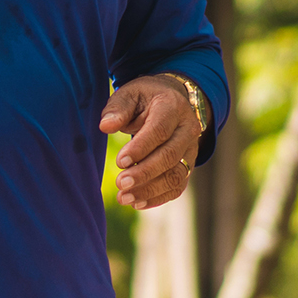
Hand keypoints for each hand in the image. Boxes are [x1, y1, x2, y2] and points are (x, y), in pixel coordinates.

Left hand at [98, 75, 202, 209]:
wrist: (172, 99)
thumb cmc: (145, 97)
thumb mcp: (129, 94)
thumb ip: (117, 109)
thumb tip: (105, 126)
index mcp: (172, 107)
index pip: (159, 130)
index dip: (140, 148)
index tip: (120, 161)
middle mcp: (187, 129)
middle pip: (170, 156)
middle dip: (144, 173)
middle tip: (120, 183)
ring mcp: (191, 149)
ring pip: (177, 175)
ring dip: (150, 190)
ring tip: (124, 198)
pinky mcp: (188, 164)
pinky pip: (178, 186)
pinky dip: (159, 197)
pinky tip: (137, 203)